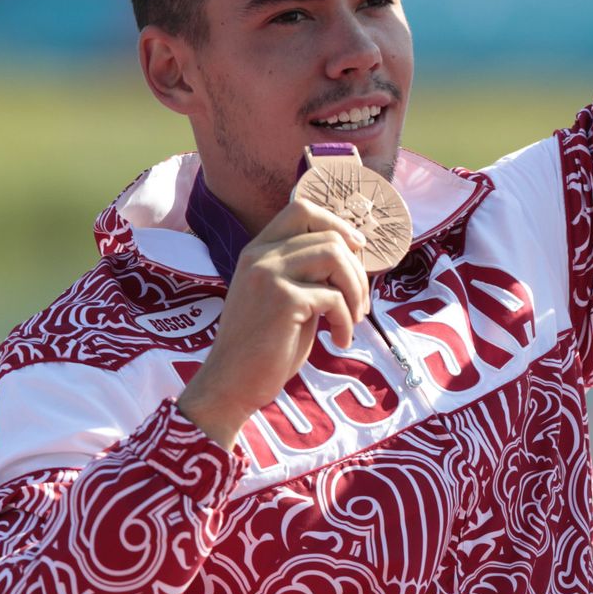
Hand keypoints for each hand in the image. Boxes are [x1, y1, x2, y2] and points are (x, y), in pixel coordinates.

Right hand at [177, 198, 369, 447]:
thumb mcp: (283, 296)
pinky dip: (347, 321)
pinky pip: (334, 297)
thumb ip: (307, 272)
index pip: (302, 209)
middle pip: (329, 236)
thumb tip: (354, 251)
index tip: (357, 249)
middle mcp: (260, 255)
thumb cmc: (265, 345)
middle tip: (360, 303)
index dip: (337, 223)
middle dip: (357, 270)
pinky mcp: (283, 300)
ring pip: (335, 257)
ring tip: (355, 318)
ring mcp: (269, 275)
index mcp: (258, 250)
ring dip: (356, 290)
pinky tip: (340, 340)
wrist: (232, 384)